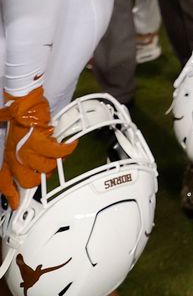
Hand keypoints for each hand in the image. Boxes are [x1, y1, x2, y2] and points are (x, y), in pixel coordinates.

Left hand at [0, 87, 76, 207]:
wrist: (23, 105)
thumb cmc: (19, 118)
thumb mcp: (12, 140)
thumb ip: (15, 152)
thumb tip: (23, 162)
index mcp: (9, 157)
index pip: (5, 183)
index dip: (11, 196)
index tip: (16, 205)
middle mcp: (17, 157)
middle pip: (29, 182)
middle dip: (40, 178)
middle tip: (46, 169)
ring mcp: (29, 151)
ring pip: (46, 169)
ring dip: (54, 162)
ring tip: (55, 152)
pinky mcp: (41, 142)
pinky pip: (58, 153)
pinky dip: (66, 149)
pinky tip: (70, 144)